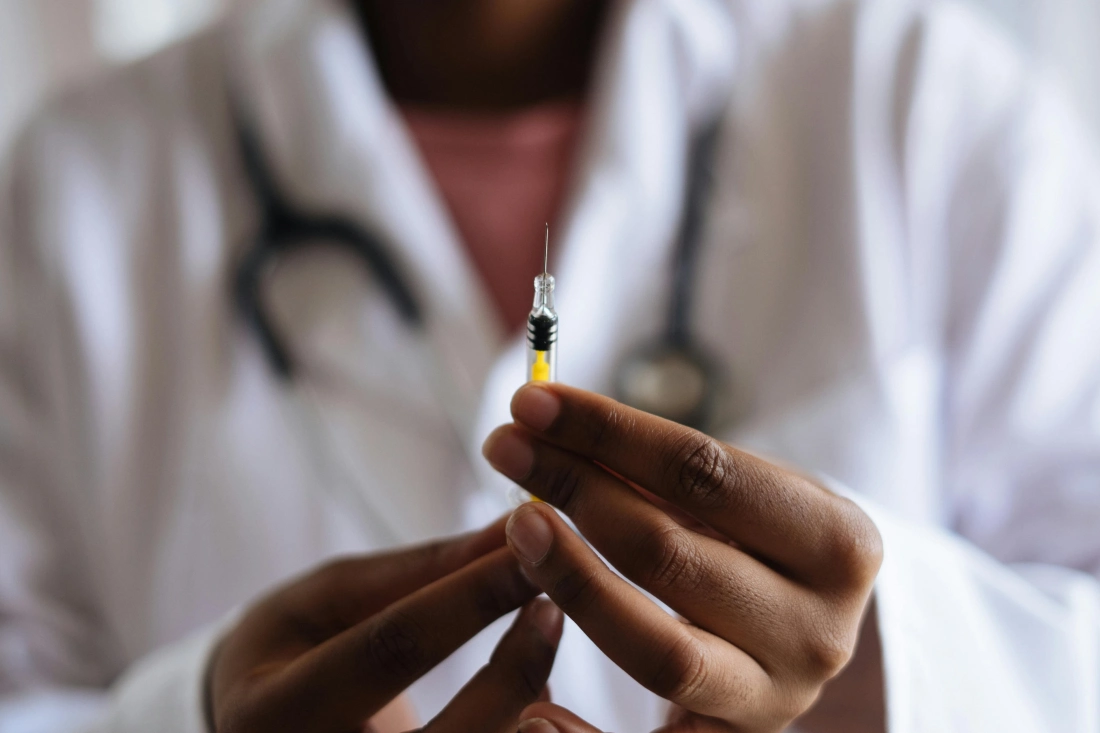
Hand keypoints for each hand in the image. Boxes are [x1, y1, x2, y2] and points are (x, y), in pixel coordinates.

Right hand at [208, 517, 564, 732]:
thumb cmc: (290, 649)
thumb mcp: (329, 597)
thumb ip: (419, 570)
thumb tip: (509, 528)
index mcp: (274, 713)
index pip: (390, 650)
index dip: (468, 598)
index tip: (527, 548)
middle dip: (514, 669)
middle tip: (553, 604)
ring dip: (526, 706)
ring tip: (544, 641)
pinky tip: (531, 693)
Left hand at [482, 386, 882, 731]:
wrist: (812, 629)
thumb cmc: (768, 539)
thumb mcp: (753, 492)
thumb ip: (672, 472)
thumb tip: (554, 426)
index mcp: (839, 544)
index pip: (704, 472)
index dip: (609, 433)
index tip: (534, 401)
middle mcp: (819, 630)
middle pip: (670, 554)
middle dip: (575, 490)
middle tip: (507, 448)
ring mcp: (779, 698)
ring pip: (658, 649)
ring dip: (572, 578)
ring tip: (516, 523)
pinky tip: (534, 710)